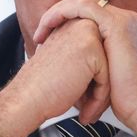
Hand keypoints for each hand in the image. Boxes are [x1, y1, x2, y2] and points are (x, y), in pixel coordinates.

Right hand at [0, 18, 109, 136]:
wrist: (26, 99)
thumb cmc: (41, 87)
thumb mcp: (64, 61)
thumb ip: (83, 55)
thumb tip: (104, 66)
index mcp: (73, 24)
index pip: (100, 53)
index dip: (94, 80)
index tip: (83, 98)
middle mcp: (81, 24)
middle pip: (107, 60)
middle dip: (101, 87)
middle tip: (89, 106)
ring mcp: (88, 34)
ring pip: (110, 70)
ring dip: (101, 96)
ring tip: (88, 111)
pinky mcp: (93, 50)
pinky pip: (107, 79)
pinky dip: (99, 100)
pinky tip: (86, 112)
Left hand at [33, 0, 136, 136]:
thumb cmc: (127, 99)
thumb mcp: (106, 73)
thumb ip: (93, 61)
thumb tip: (74, 64)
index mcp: (123, 29)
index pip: (87, 13)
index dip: (64, 21)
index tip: (47, 39)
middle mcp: (124, 19)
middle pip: (82, 2)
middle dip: (57, 14)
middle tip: (40, 34)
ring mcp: (122, 19)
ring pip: (79, 0)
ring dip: (55, 13)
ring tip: (40, 32)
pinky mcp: (116, 24)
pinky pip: (81, 6)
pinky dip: (61, 14)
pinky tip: (48, 28)